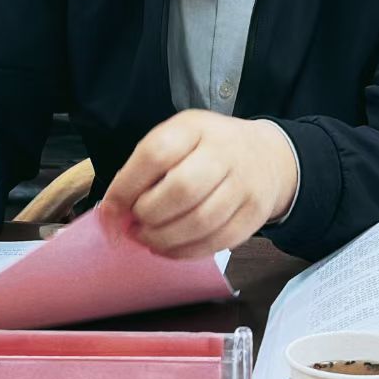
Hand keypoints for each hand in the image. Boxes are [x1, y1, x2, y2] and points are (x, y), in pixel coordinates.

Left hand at [99, 111, 297, 258]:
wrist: (267, 157)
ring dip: (165, 238)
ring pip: (201, 222)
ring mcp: (245, 184)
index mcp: (196, 127)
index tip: (111, 209)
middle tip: (135, 224)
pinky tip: (171, 248)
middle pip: (182, 189)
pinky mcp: (256, 214)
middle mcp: (225, 152)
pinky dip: (186, 252)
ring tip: (148, 238)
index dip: (127, 186)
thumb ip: (145, 168)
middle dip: (149, 214)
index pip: (157, 154)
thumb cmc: (208, 150)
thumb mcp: (178, 139)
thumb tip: (113, 212)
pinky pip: (217, 241)